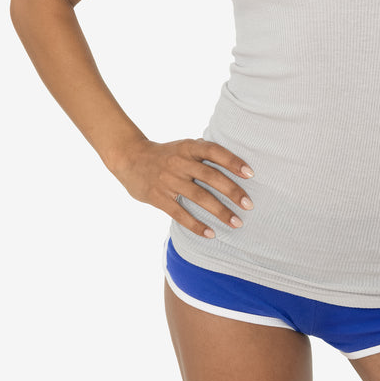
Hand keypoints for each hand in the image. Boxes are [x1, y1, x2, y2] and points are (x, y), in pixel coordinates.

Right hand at [112, 137, 254, 236]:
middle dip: (232, 191)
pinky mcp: (158, 197)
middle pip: (210, 176)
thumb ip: (203, 152)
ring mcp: (168, 180)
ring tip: (236, 223)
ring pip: (199, 197)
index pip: (214, 151)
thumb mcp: (183, 146)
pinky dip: (196, 225)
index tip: (250, 173)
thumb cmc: (165, 154)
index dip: (233, 161)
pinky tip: (210, 233)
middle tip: (249, 205)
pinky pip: (180, 213)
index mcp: (188, 147)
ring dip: (220, 211)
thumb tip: (235, 163)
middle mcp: (179, 163)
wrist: (129, 158)